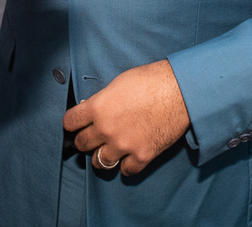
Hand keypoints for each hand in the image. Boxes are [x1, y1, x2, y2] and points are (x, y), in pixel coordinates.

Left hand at [63, 60, 190, 175]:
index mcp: (98, 107)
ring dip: (102, 156)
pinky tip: (129, 157)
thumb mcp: (119, 83)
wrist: (181, 90)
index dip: (72, 123)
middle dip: (86, 139)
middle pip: (82, 144)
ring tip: (108, 151)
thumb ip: (102, 100)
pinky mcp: (142, 156)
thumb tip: (94, 110)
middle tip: (92, 137)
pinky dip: (126, 165)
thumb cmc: (152, 80)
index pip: (70, 122)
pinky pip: (126, 171)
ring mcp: (123, 145)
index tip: (75, 125)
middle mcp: (106, 129)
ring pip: (100, 162)